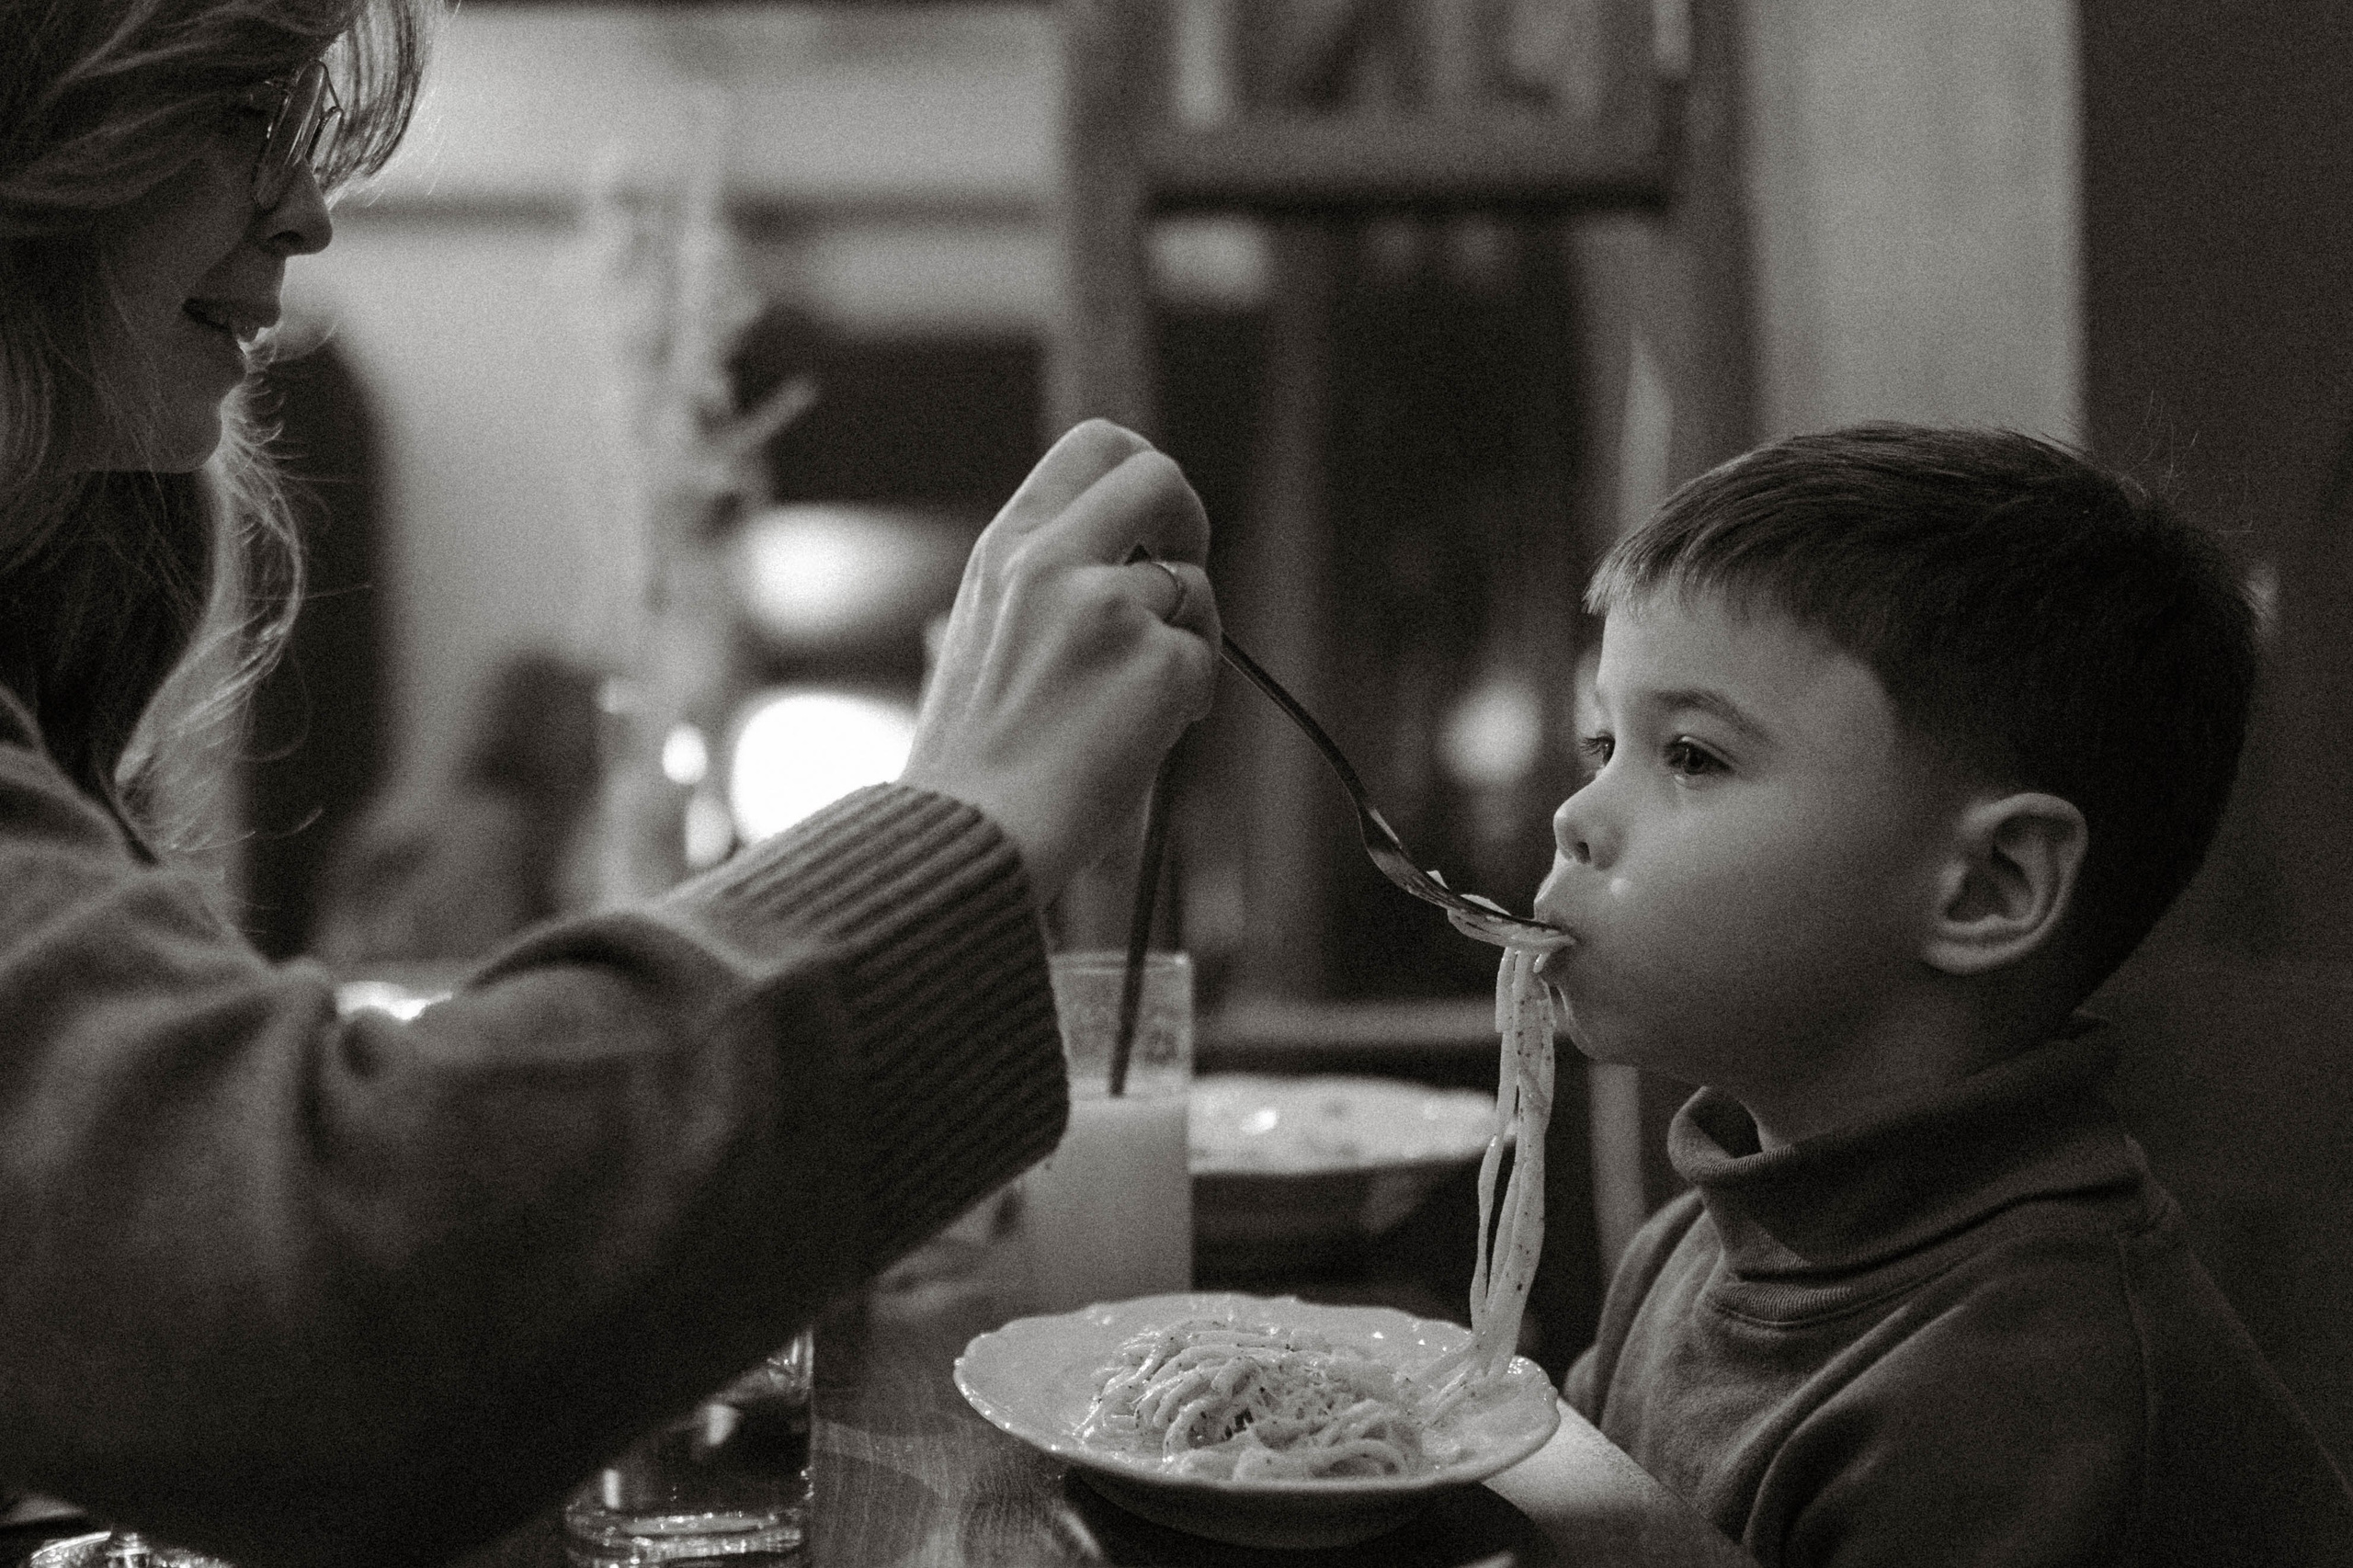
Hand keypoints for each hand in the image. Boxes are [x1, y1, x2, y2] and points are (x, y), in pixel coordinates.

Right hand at [900, 420, 1219, 899]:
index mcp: (1006, 547)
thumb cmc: (973, 758)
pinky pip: (1203, 662)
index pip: (1094, 446)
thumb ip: (1033, 585)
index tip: (1153, 521)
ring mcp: (1109, 607)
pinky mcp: (1158, 663)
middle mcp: (1054, 559)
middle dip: (1189, 519)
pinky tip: (1139, 738)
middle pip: (1160, 477)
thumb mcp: (973, 638)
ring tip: (1138, 703)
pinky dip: (1187, 701)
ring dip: (1188, 641)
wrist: (969, 833)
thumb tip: (1098, 553)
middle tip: (1184, 571)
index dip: (1143, 469)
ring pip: (1193, 588)